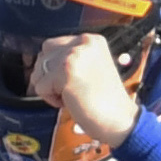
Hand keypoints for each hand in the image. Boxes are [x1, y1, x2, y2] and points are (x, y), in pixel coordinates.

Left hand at [35, 30, 139, 157]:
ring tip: (73, 96)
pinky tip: (71, 102)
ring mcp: (74, 55)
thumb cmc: (104, 101)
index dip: (54, 68)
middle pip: (43, 56)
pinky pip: (40, 87)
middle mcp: (82, 42)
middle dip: (49, 77)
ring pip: (39, 71)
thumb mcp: (90, 68)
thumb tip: (40, 64)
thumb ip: (70, 59)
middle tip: (72, 91)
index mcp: (90, 40)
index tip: (72, 82)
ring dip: (50, 89)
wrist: (121, 120)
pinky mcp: (66, 71)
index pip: (51, 46)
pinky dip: (51, 100)